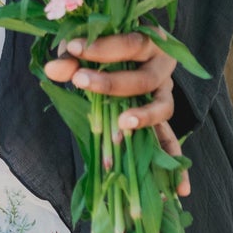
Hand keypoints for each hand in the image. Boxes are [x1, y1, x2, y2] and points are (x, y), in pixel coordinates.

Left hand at [43, 30, 190, 196]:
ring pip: (163, 108)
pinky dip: (177, 166)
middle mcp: (162, 67)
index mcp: (148, 41)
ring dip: (144, 118)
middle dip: (111, 82)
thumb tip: (53, 69)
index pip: (131, 42)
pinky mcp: (162, 121)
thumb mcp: (88, 49)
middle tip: (80, 81)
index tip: (74, 49)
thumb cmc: (105, 48)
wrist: (124, 55)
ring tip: (122, 125)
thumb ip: (72, 57)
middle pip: (144, 78)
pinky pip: (172, 143)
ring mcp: (165, 95)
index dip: (104, 47)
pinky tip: (180, 191)